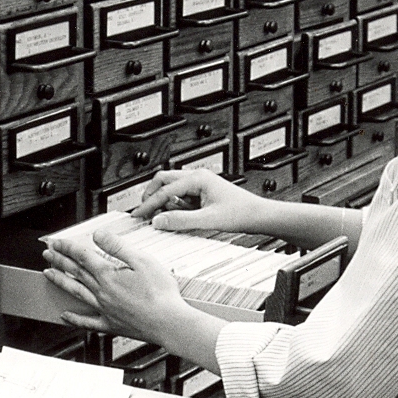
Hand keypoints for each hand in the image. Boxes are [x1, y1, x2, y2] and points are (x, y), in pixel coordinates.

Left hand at [43, 228, 189, 340]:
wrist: (169, 323)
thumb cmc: (161, 294)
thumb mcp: (142, 261)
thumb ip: (117, 247)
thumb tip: (99, 235)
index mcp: (109, 275)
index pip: (83, 257)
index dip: (68, 247)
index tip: (58, 242)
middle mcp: (102, 292)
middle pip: (76, 272)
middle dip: (59, 261)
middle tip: (48, 254)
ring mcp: (105, 309)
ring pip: (76, 293)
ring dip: (61, 282)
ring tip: (49, 275)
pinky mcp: (111, 324)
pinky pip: (87, 322)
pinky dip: (74, 318)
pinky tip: (65, 315)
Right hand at [131, 169, 264, 232]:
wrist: (258, 215)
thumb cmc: (240, 213)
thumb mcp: (208, 220)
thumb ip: (181, 220)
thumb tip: (159, 220)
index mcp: (197, 178)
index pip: (164, 189)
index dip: (149, 204)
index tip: (138, 215)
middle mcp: (197, 177)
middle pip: (163, 181)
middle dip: (152, 196)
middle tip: (144, 212)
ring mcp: (199, 184)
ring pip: (171, 188)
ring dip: (165, 202)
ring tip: (168, 218)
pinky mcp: (202, 193)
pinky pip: (181, 196)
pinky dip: (176, 206)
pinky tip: (181, 217)